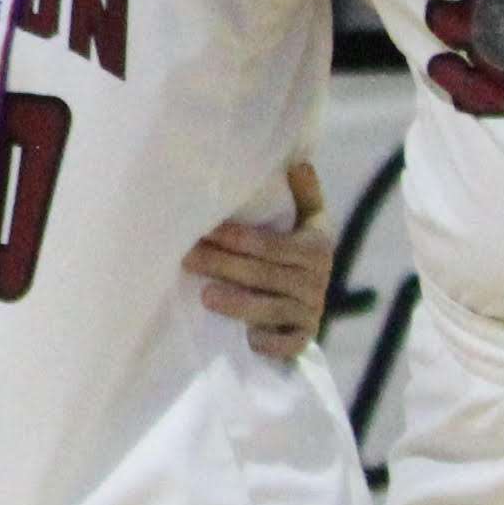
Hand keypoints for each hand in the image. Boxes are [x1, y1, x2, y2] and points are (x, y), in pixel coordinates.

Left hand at [184, 163, 331, 362]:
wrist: (310, 305)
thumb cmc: (297, 255)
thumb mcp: (307, 223)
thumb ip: (304, 196)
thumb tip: (298, 161)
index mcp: (316, 247)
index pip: (272, 244)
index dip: (237, 238)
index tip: (204, 229)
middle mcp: (316, 281)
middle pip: (263, 274)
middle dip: (223, 266)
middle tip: (187, 258)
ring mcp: (310, 312)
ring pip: (271, 309)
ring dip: (239, 304)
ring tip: (205, 296)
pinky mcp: (303, 339)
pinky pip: (287, 343)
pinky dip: (269, 342)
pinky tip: (247, 339)